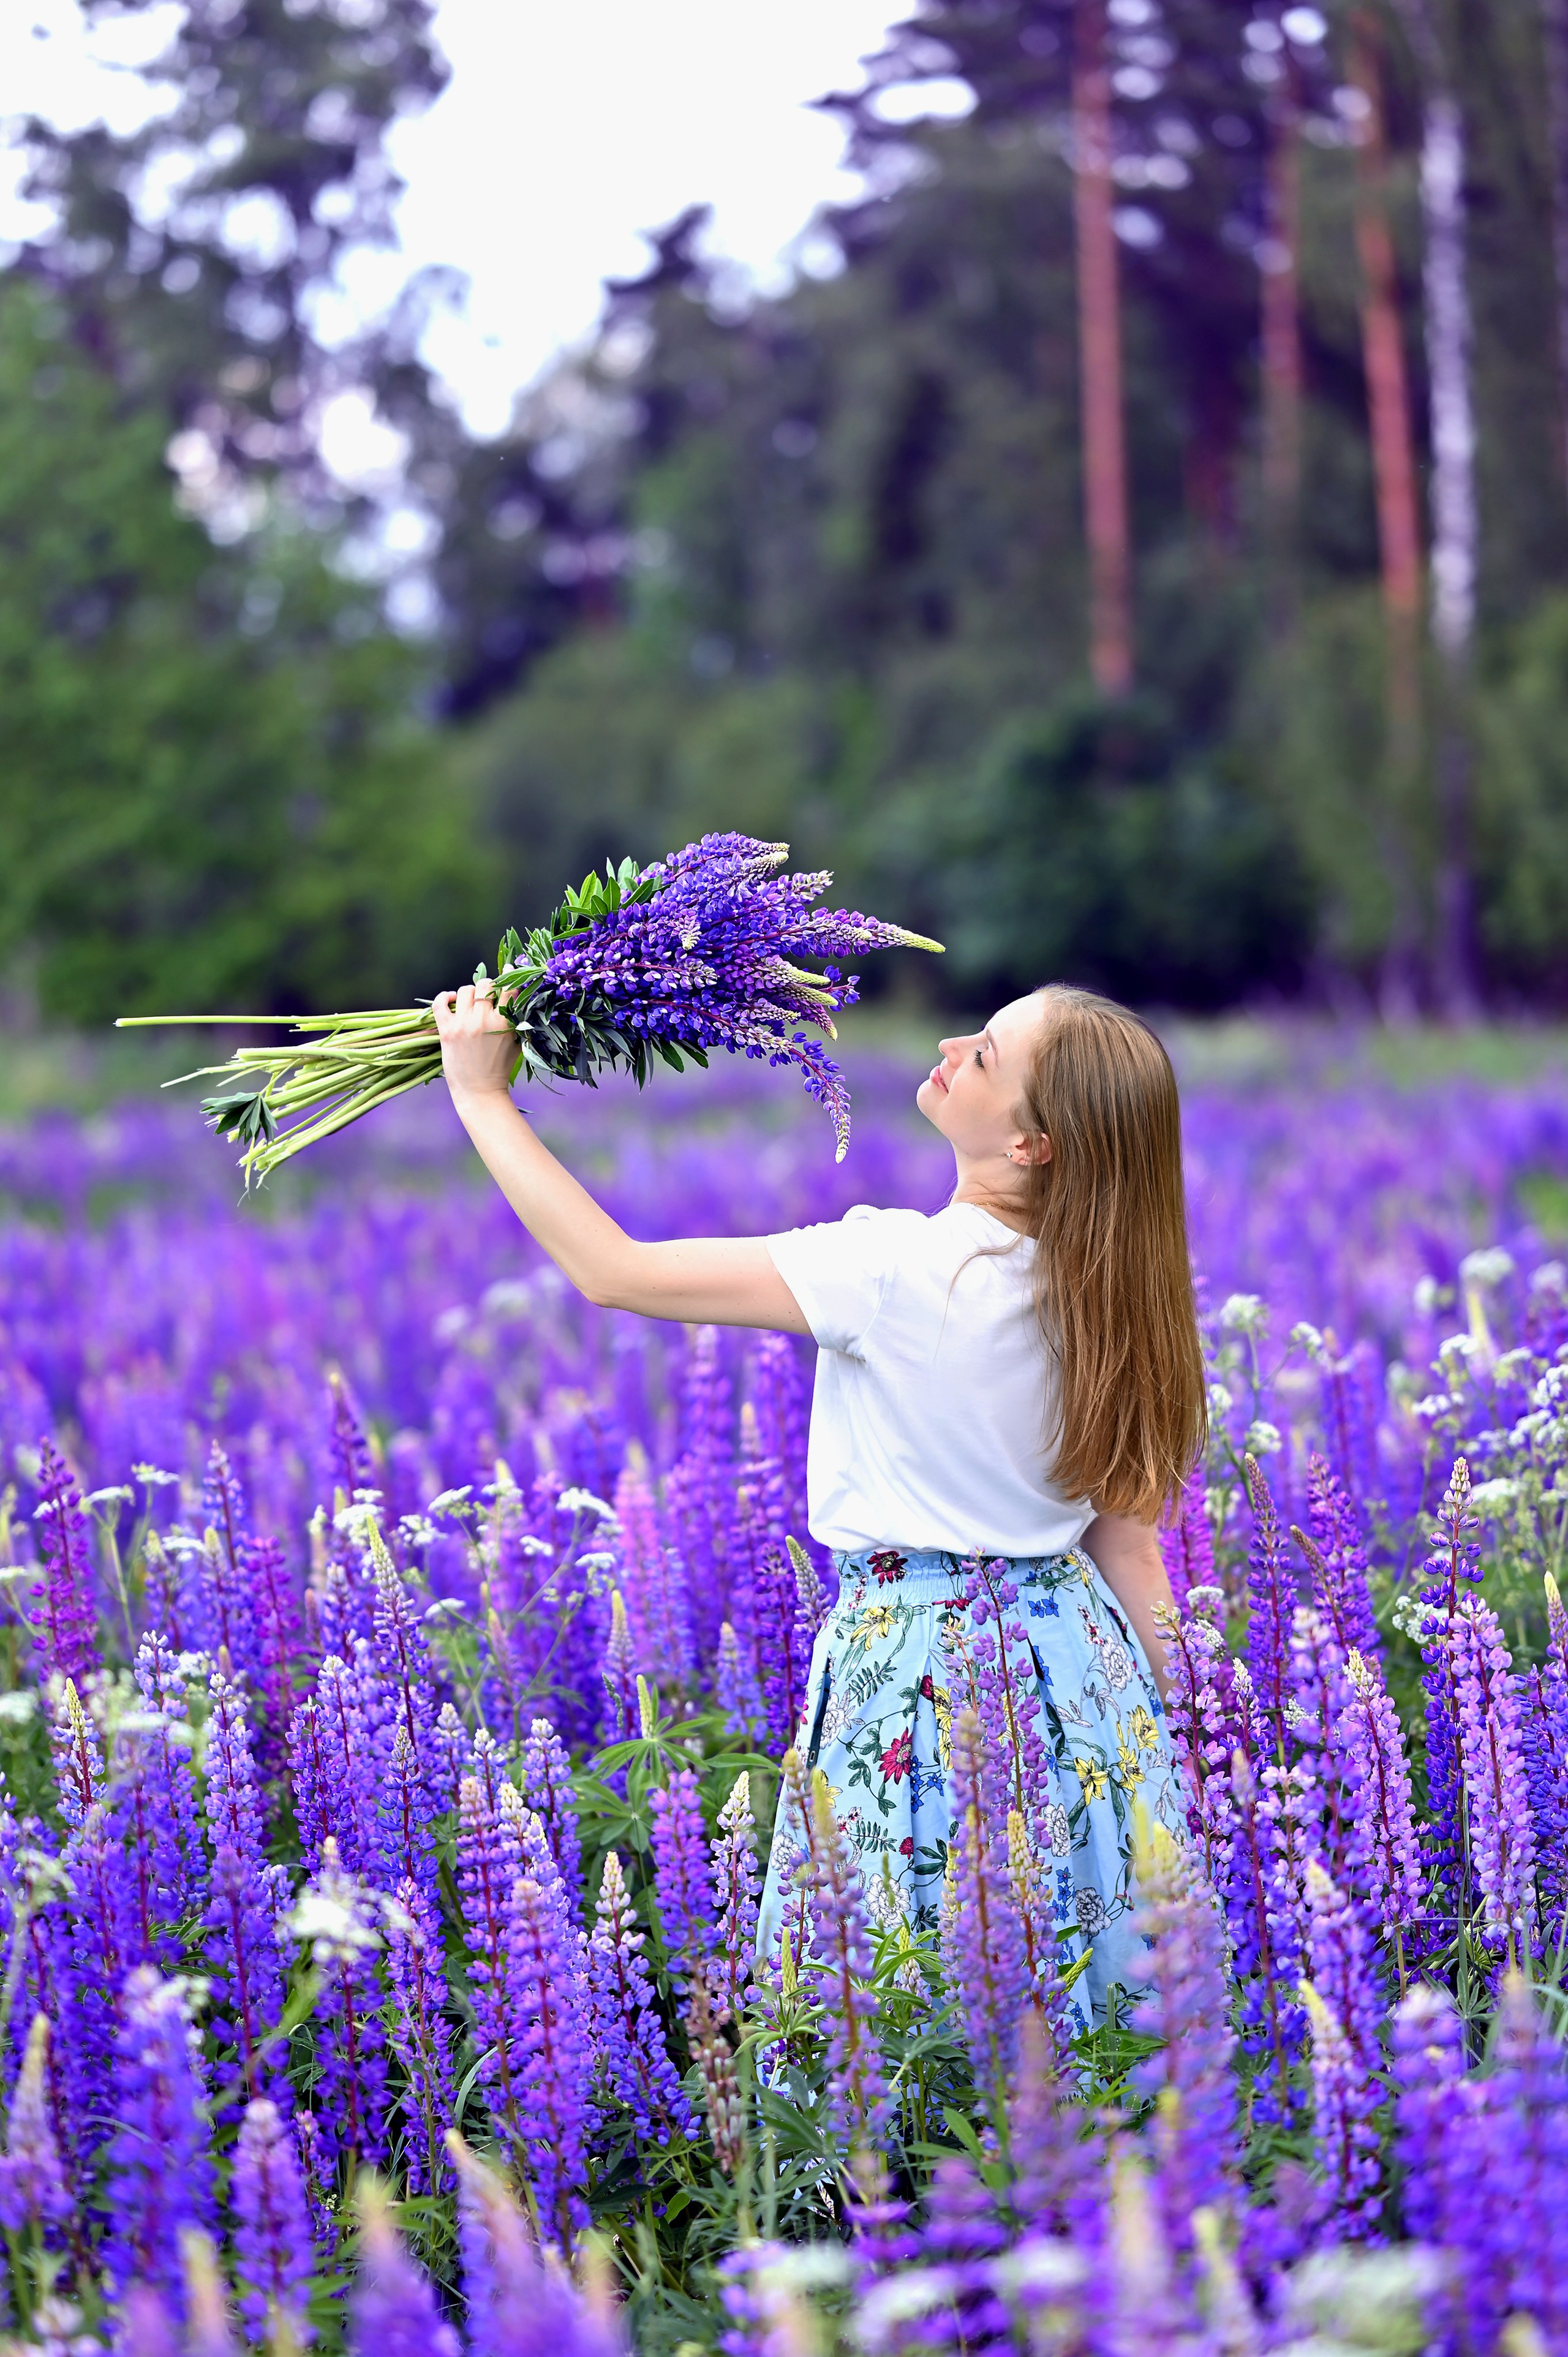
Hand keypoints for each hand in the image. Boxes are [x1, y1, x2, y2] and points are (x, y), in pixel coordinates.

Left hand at [431, 981, 516, 1107]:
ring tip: (470, 1003)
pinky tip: (450, 1000)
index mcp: (505, 1022)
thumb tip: (514, 995)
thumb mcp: (516, 1042)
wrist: (480, 1091)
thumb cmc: (500, 1068)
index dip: (509, 978)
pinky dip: (444, 996)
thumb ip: (517, 1019)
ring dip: (469, 993)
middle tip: (487, 996)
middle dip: (488, 987)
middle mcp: (484, 1020)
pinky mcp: (447, 1030)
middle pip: (486, 985)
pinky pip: (440, 1002)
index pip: (509, 988)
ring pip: (465, 989)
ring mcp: (464, 1024)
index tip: (508, 972)